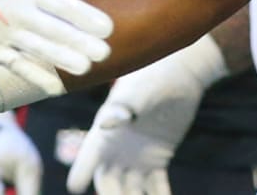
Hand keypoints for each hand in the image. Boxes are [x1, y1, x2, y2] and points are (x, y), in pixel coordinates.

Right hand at [0, 0, 112, 88]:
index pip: (61, 4)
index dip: (85, 16)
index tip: (109, 27)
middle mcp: (17, 12)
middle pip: (54, 30)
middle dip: (80, 42)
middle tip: (105, 53)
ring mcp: (4, 33)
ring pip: (38, 50)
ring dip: (62, 60)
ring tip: (87, 69)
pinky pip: (17, 65)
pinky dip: (35, 76)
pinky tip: (56, 87)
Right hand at [65, 35, 228, 194]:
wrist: (182, 73)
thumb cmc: (155, 76)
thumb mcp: (140, 91)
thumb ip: (124, 108)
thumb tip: (104, 124)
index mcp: (106, 130)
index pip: (89, 155)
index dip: (81, 171)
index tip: (74, 187)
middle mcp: (117, 147)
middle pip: (109, 181)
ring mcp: (137, 155)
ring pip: (132, 189)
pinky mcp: (158, 159)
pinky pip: (157, 186)